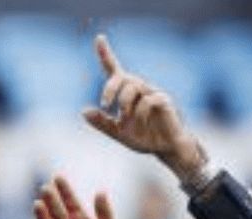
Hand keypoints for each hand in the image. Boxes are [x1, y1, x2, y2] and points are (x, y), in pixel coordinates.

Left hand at [82, 35, 205, 179]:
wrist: (167, 148)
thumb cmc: (145, 138)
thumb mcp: (119, 133)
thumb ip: (102, 124)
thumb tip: (84, 111)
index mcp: (126, 93)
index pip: (114, 69)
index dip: (105, 54)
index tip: (99, 38)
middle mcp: (139, 88)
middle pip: (122, 77)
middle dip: (110, 89)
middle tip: (105, 106)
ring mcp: (152, 92)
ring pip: (133, 86)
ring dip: (125, 104)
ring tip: (125, 119)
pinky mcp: (163, 99)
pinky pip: (147, 100)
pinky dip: (140, 114)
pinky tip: (142, 124)